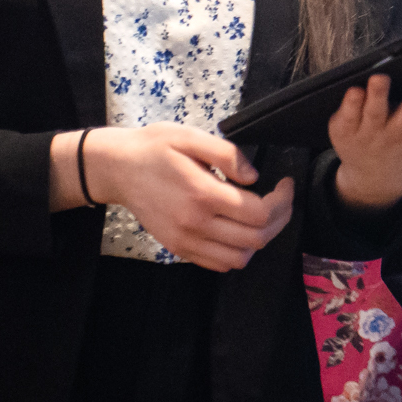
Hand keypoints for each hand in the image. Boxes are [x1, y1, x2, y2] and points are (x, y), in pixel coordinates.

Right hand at [76, 125, 294, 271]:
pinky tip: (238, 229)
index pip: (259, 213)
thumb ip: (227, 154)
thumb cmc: (154, 148)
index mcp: (202, 194)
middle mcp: (195, 224)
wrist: (117, 169)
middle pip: (256, 239)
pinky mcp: (178, 248)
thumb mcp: (190, 137)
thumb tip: (253, 176)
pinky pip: (218, 264)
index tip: (285, 184)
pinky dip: (237, 252)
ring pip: (239, 258)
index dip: (282, 201)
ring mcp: (185, 240)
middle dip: (279, 220)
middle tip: (281, 201)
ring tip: (262, 217)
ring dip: (259, 240)